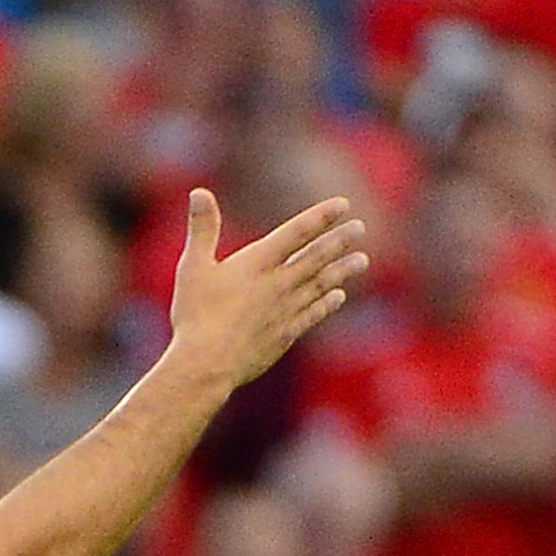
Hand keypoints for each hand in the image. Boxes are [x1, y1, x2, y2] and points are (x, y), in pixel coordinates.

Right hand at [165, 191, 370, 392]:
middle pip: (316, 257)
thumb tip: (199, 191)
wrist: (207, 364)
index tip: (343, 205)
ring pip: (321, 284)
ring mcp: (285, 310)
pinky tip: (338, 296)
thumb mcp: (193, 266)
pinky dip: (327, 304)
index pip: (297, 232)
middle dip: (340, 241)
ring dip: (342, 270)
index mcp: (257, 263)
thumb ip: (202, 228)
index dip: (321, 217)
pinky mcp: (285, 335)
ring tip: (362, 260)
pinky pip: (313, 314)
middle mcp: (278, 283)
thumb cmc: (195, 315)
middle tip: (360, 228)